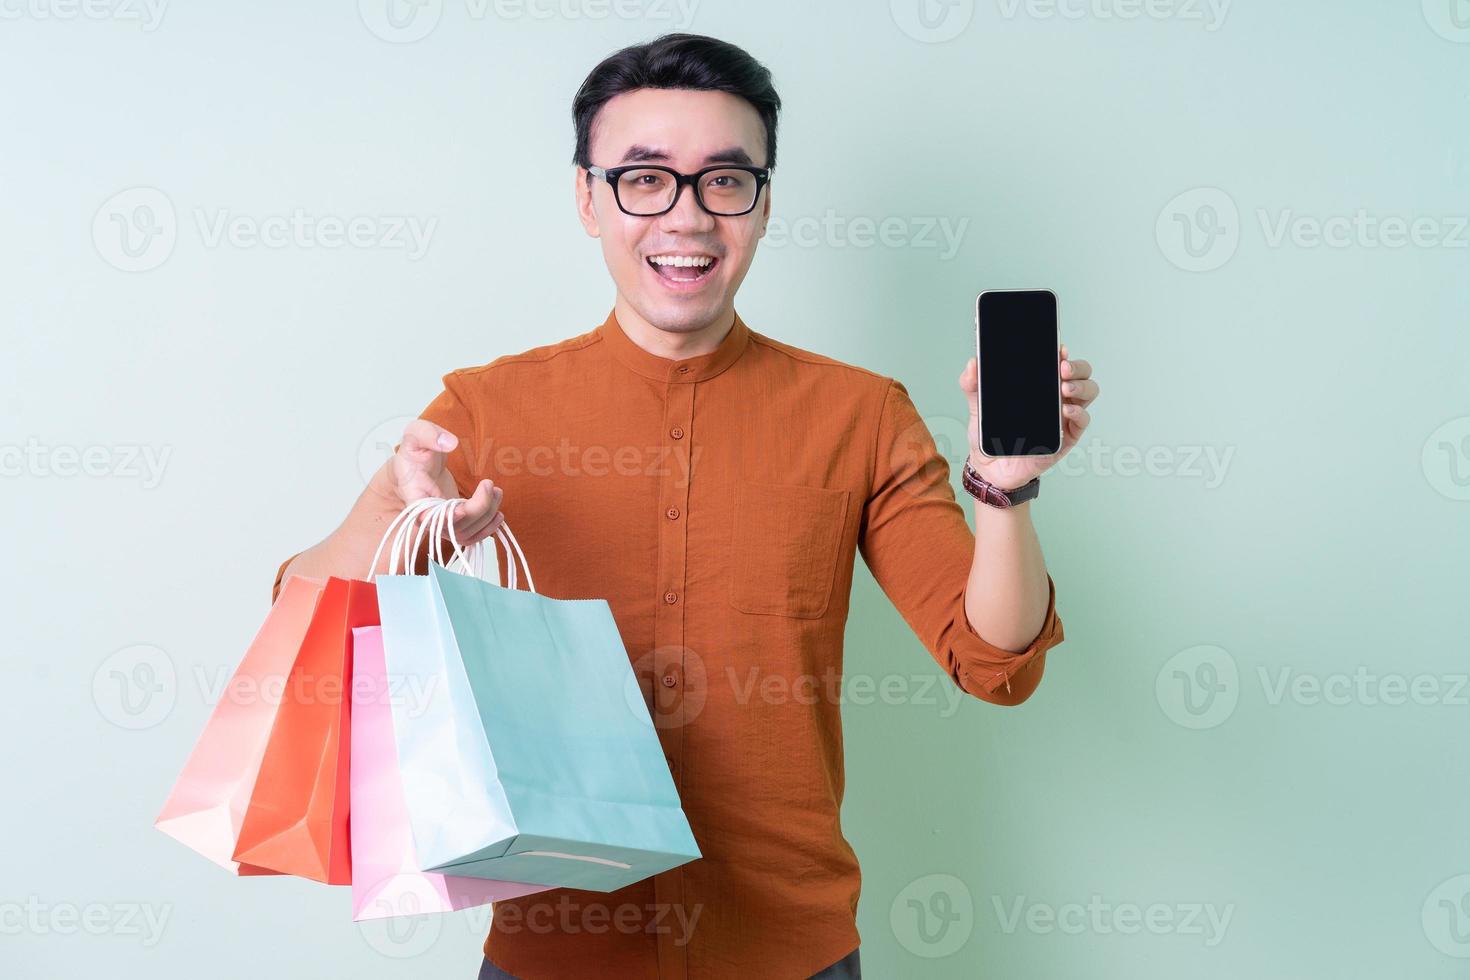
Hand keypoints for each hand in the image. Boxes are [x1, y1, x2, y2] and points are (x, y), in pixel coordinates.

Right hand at [388, 419, 504, 547]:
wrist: (415, 470)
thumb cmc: (414, 454)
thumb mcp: (415, 434)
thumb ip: (428, 434)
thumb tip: (450, 443)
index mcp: (414, 495)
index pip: (425, 516)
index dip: (445, 518)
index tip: (462, 506)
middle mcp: (426, 516)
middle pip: (453, 526)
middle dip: (478, 507)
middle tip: (488, 484)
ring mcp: (440, 524)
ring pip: (467, 533)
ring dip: (487, 514)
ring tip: (495, 490)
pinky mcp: (453, 526)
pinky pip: (472, 538)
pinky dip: (488, 528)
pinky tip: (498, 513)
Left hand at [958, 343, 1097, 490]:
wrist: (990, 468)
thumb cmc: (991, 435)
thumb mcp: (978, 407)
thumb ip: (973, 385)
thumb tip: (972, 364)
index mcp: (1040, 385)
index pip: (1060, 361)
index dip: (1064, 353)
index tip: (1059, 349)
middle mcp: (1056, 397)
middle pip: (1082, 373)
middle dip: (1077, 367)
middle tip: (1062, 368)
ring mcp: (1064, 416)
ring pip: (1088, 393)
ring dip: (1081, 387)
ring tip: (1064, 388)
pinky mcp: (1066, 437)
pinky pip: (1082, 421)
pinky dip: (1079, 413)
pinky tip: (1066, 411)